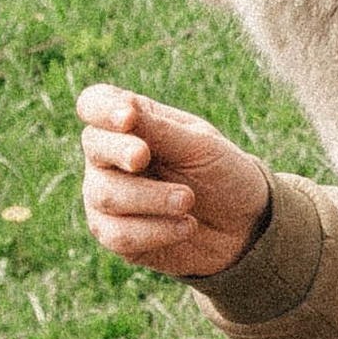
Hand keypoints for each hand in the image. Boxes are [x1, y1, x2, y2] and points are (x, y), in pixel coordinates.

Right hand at [77, 85, 272, 278]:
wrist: (243, 226)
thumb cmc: (221, 175)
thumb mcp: (199, 147)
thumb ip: (160, 130)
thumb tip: (124, 105)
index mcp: (133, 123)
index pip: (95, 104)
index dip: (102, 108)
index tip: (128, 117)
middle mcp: (110, 158)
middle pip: (94, 146)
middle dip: (120, 151)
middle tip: (143, 156)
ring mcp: (107, 196)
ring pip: (105, 194)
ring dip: (152, 198)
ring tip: (188, 200)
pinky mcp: (114, 235)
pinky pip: (117, 234)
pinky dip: (156, 230)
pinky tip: (186, 226)